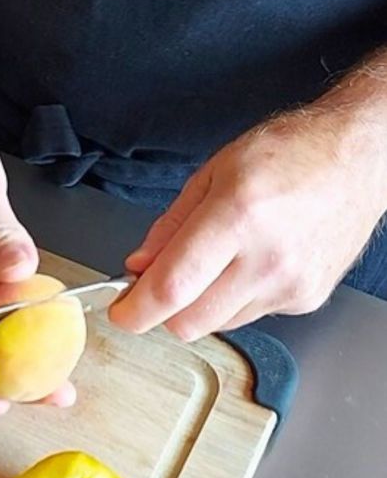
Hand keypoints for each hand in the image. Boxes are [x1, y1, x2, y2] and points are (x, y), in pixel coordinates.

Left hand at [110, 106, 386, 339]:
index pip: (172, 287)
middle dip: (162, 310)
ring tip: (216, 261)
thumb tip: (140, 266)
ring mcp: (290, 284)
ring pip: (218, 324)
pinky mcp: (305, 299)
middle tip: (157, 284)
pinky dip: (235, 298)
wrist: (358, 159)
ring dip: (200, 305)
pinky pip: (249, 315)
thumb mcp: (213, 172)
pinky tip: (250, 262)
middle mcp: (267, 258)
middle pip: (190, 321)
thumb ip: (170, 225)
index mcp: (238, 215)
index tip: (120, 312)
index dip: (135, 309)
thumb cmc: (291, 153)